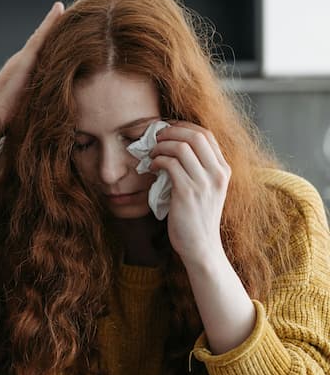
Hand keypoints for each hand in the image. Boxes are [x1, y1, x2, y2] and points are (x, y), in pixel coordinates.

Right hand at [0, 1, 64, 129]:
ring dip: (56, 22)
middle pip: (45, 42)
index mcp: (28, 73)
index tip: (68, 36)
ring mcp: (24, 58)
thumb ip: (39, 105)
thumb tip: (53, 119)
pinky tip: (59, 10)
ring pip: (44, 36)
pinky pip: (42, 35)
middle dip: (57, 29)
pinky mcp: (26, 56)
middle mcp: (25, 62)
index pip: (45, 55)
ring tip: (69, 9)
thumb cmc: (9, 119)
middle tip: (73, 15)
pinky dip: (50, 21)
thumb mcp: (31, 109)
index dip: (55, 45)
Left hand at [150, 121, 230, 265]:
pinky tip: (152, 168)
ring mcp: (204, 183)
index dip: (183, 127)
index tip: (167, 129)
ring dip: (161, 146)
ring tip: (152, 155)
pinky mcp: (187, 192)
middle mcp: (217, 173)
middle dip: (171, 131)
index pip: (206, 135)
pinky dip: (157, 161)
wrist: (201, 247)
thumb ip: (198, 169)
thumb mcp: (206, 190)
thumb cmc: (198, 218)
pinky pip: (170, 164)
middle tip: (155, 138)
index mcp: (224, 170)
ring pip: (181, 147)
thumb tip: (174, 147)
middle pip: (195, 135)